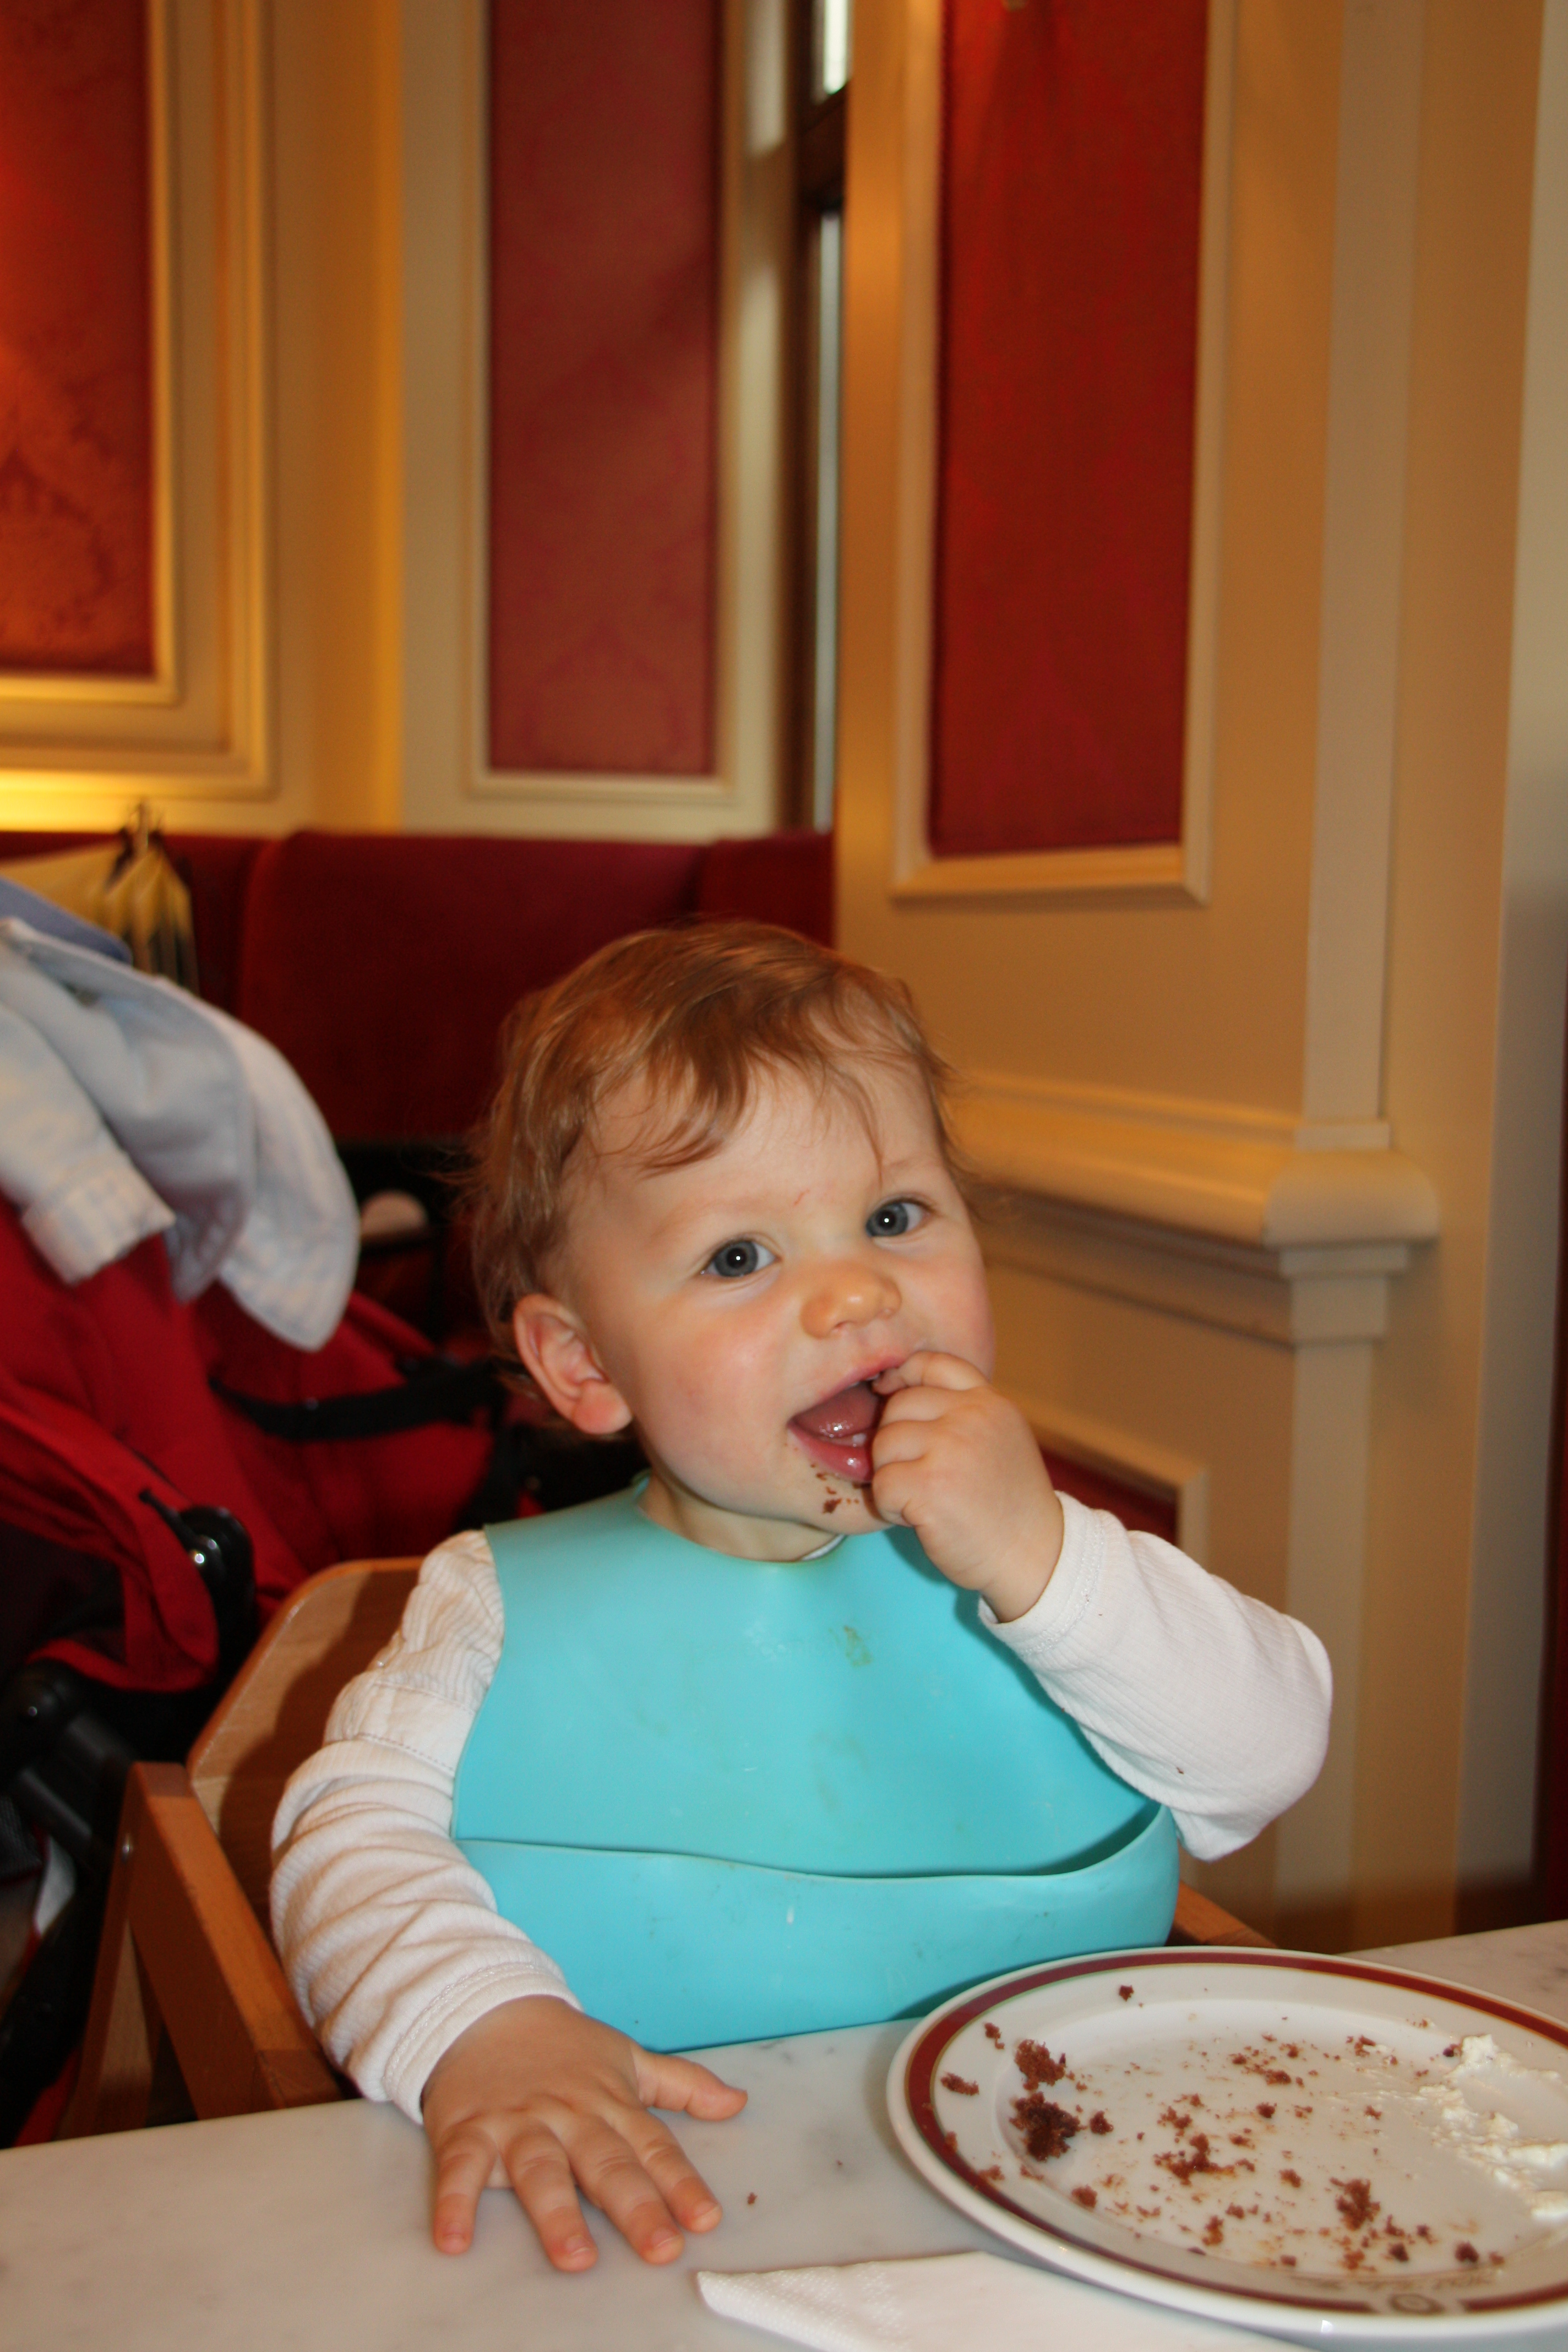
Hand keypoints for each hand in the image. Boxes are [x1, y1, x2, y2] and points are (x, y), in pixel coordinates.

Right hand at [421, 1995, 746, 2268]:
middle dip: (635, 2207)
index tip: (705, 2220)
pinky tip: (455, 2241)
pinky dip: (455, 2204)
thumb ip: (681, 2085)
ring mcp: (518, 2122)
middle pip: (605, 2164)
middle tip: (661, 2248)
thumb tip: (737, 2102)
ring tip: (576, 2257)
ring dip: (558, 2214)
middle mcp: (568, 2115)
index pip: (653, 2147)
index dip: (680, 2184)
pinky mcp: (468, 2130)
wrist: (484, 2007)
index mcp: (609, 2103)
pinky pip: (461, 2170)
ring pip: (541, 2169)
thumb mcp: (625, 2058)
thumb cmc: (561, 2047)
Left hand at [871, 1352, 1063, 1622]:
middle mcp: (971, 1416)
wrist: (1035, 1556)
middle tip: (920, 1476)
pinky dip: (891, 1507)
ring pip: (884, 1444)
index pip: (932, 1364)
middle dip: (896, 1443)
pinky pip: (882, 1484)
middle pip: (898, 1407)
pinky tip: (919, 1518)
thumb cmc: (1009, 1504)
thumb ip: (963, 1413)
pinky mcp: (931, 1485)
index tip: (888, 1392)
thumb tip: (895, 1389)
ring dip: (891, 1476)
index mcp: (989, 1402)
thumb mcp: (1000, 1438)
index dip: (902, 1375)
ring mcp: (951, 1448)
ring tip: (922, 1498)